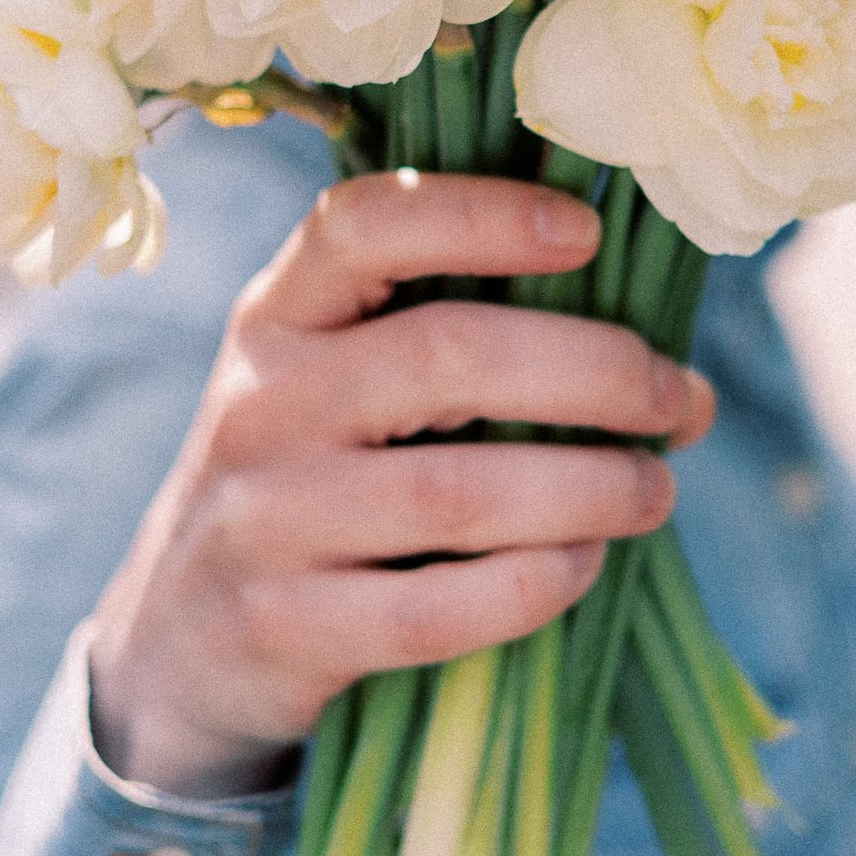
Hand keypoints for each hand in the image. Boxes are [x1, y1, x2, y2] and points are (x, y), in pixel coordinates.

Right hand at [84, 172, 712, 799]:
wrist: (179, 641)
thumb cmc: (312, 483)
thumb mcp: (331, 386)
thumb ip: (448, 341)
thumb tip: (664, 354)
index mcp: (279, 317)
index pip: (362, 226)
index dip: (480, 214)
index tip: (587, 233)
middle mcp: (260, 404)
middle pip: (442, 354)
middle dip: (592, 369)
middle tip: (676, 399)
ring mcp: (263, 521)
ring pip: (452, 491)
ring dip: (588, 487)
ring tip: (654, 489)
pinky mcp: (284, 629)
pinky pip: (433, 609)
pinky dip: (532, 585)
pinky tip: (582, 565)